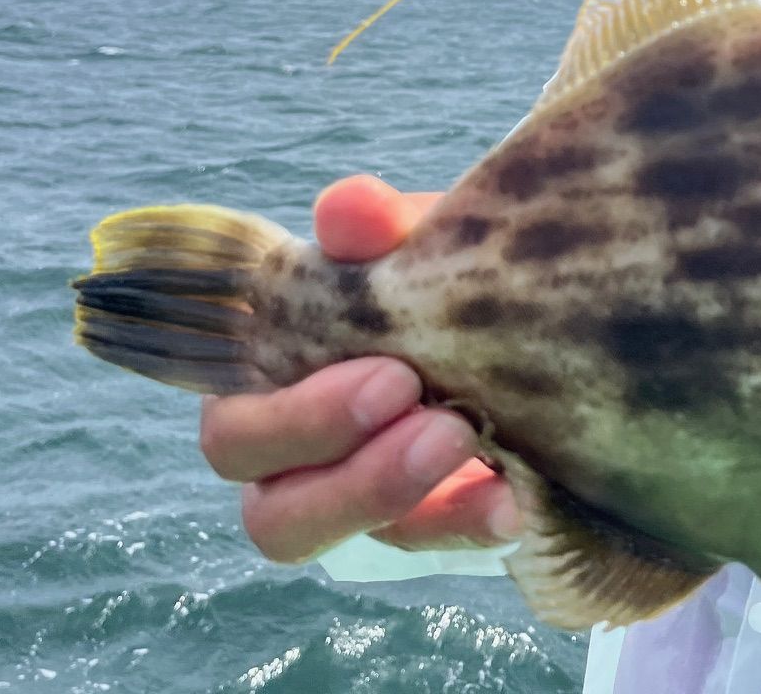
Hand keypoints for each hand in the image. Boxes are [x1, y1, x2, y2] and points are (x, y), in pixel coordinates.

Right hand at [197, 174, 523, 561]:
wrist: (531, 317)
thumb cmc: (440, 274)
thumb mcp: (418, 240)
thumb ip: (377, 225)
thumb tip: (349, 210)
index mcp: (270, 375)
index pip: (229, 415)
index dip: (288, 407)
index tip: (376, 355)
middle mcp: (289, 455)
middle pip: (256, 486)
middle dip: (327, 441)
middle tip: (409, 386)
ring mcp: (348, 503)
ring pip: (307, 531)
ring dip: (379, 488)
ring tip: (461, 434)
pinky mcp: (417, 530)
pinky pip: (420, 550)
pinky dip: (462, 524)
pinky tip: (513, 497)